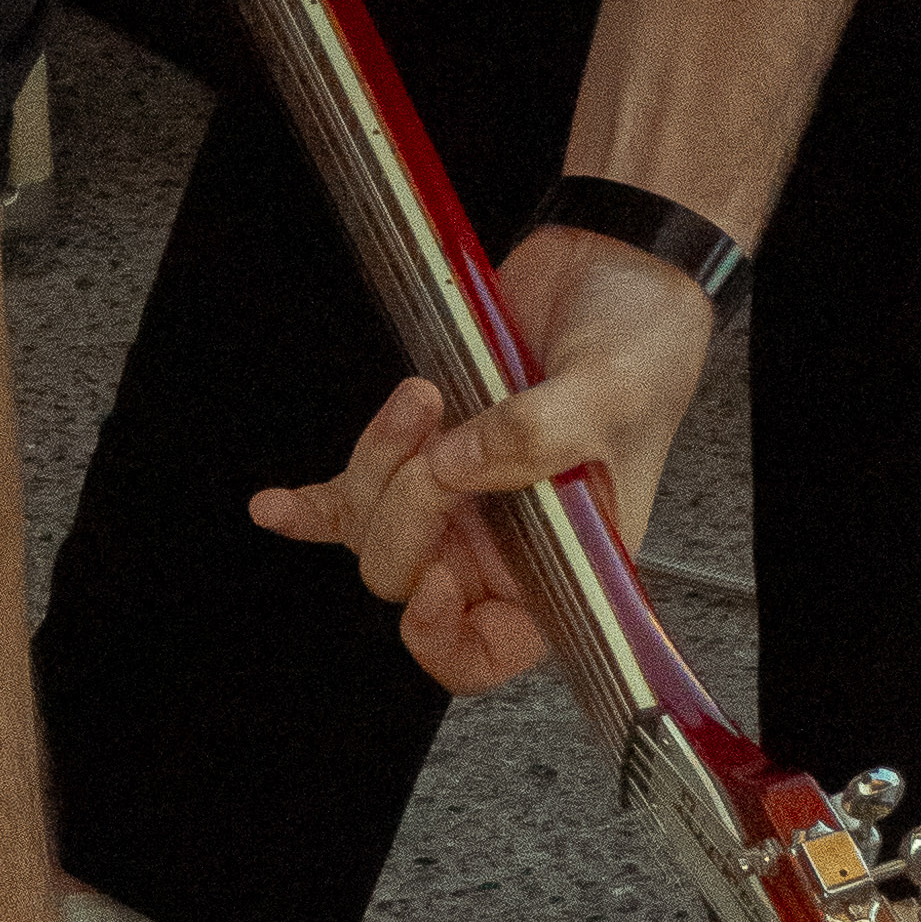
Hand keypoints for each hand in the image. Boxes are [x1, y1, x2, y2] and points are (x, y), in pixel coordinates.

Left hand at [248, 226, 717, 691]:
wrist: (619, 270)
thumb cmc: (645, 347)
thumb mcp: (610, 394)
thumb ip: (536, 435)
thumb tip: (457, 463)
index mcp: (566, 560)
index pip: (490, 651)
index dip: (446, 638)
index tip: (434, 585)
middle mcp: (505, 541)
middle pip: (413, 580)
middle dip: (409, 514)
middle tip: (439, 441)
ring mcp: (459, 497)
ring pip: (375, 529)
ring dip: (377, 466)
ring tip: (421, 395)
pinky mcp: (423, 447)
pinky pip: (348, 497)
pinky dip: (309, 506)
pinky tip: (275, 507)